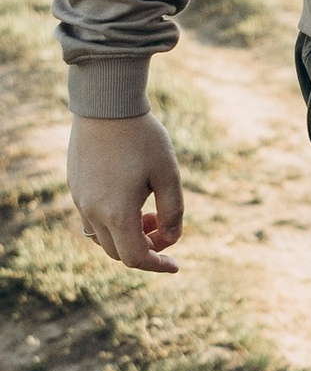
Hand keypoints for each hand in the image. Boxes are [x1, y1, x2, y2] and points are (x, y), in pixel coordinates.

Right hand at [67, 114, 183, 274]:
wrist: (106, 105)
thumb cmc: (143, 138)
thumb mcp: (168, 174)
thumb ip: (173, 212)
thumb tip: (172, 238)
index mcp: (117, 213)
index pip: (136, 258)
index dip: (157, 265)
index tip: (175, 265)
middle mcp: (92, 212)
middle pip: (118, 252)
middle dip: (145, 248)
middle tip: (163, 226)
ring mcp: (79, 199)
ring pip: (102, 237)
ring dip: (127, 235)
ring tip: (148, 211)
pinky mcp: (74, 186)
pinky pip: (92, 218)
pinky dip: (112, 220)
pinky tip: (130, 197)